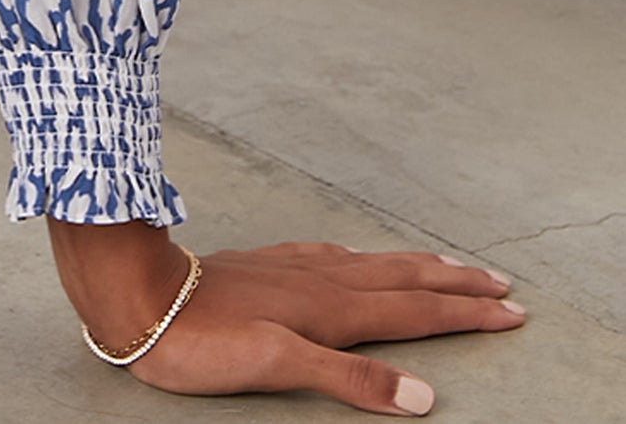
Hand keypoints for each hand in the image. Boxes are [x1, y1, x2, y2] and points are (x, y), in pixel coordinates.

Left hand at [48, 220, 525, 412]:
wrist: (142, 294)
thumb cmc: (204, 341)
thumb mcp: (278, 367)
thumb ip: (350, 381)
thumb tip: (422, 398)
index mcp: (333, 308)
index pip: (416, 311)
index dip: (465, 314)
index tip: (511, 312)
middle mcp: (323, 279)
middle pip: (405, 279)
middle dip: (456, 284)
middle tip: (502, 285)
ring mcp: (296, 266)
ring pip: (374, 263)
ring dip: (419, 267)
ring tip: (449, 266)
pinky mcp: (270, 264)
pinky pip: (337, 255)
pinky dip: (368, 258)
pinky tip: (358, 258)